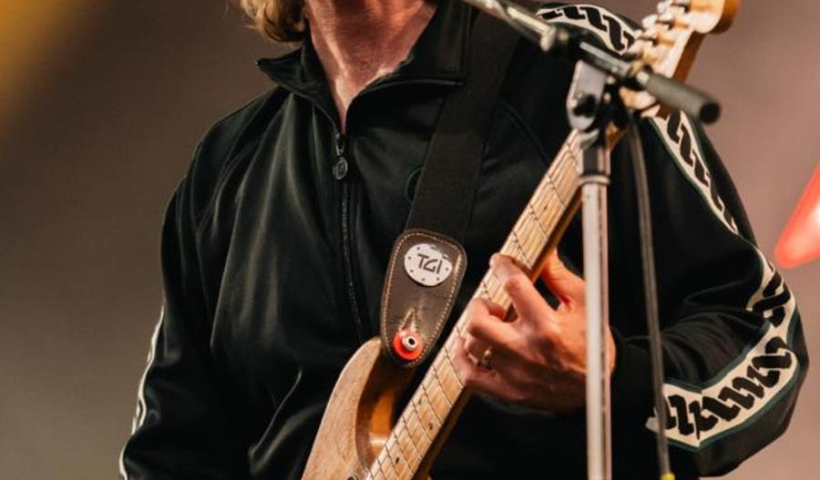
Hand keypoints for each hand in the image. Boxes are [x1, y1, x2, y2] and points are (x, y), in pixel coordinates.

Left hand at [452, 253, 615, 411]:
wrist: (602, 386)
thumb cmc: (593, 345)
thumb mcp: (584, 303)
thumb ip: (559, 277)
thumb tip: (543, 254)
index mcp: (547, 326)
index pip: (513, 286)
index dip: (502, 267)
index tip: (500, 262)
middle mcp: (527, 350)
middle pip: (478, 321)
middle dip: (479, 305)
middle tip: (490, 304)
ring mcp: (515, 373)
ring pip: (472, 346)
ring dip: (474, 330)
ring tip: (489, 326)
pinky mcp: (509, 391)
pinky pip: (470, 377)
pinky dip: (461, 360)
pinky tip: (469, 347)